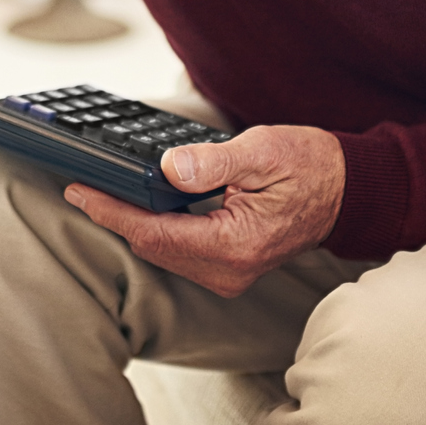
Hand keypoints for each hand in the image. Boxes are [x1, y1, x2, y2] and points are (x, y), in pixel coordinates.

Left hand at [63, 125, 342, 297]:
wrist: (346, 190)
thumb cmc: (310, 166)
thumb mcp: (262, 151)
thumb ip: (214, 162)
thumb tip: (170, 168)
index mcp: (234, 245)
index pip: (155, 233)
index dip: (112, 212)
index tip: (79, 191)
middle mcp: (228, 270)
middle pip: (152, 247)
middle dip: (115, 217)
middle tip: (80, 184)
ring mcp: (229, 273)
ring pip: (162, 251)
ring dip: (133, 223)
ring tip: (102, 191)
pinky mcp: (228, 266)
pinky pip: (179, 250)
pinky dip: (156, 227)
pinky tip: (141, 204)